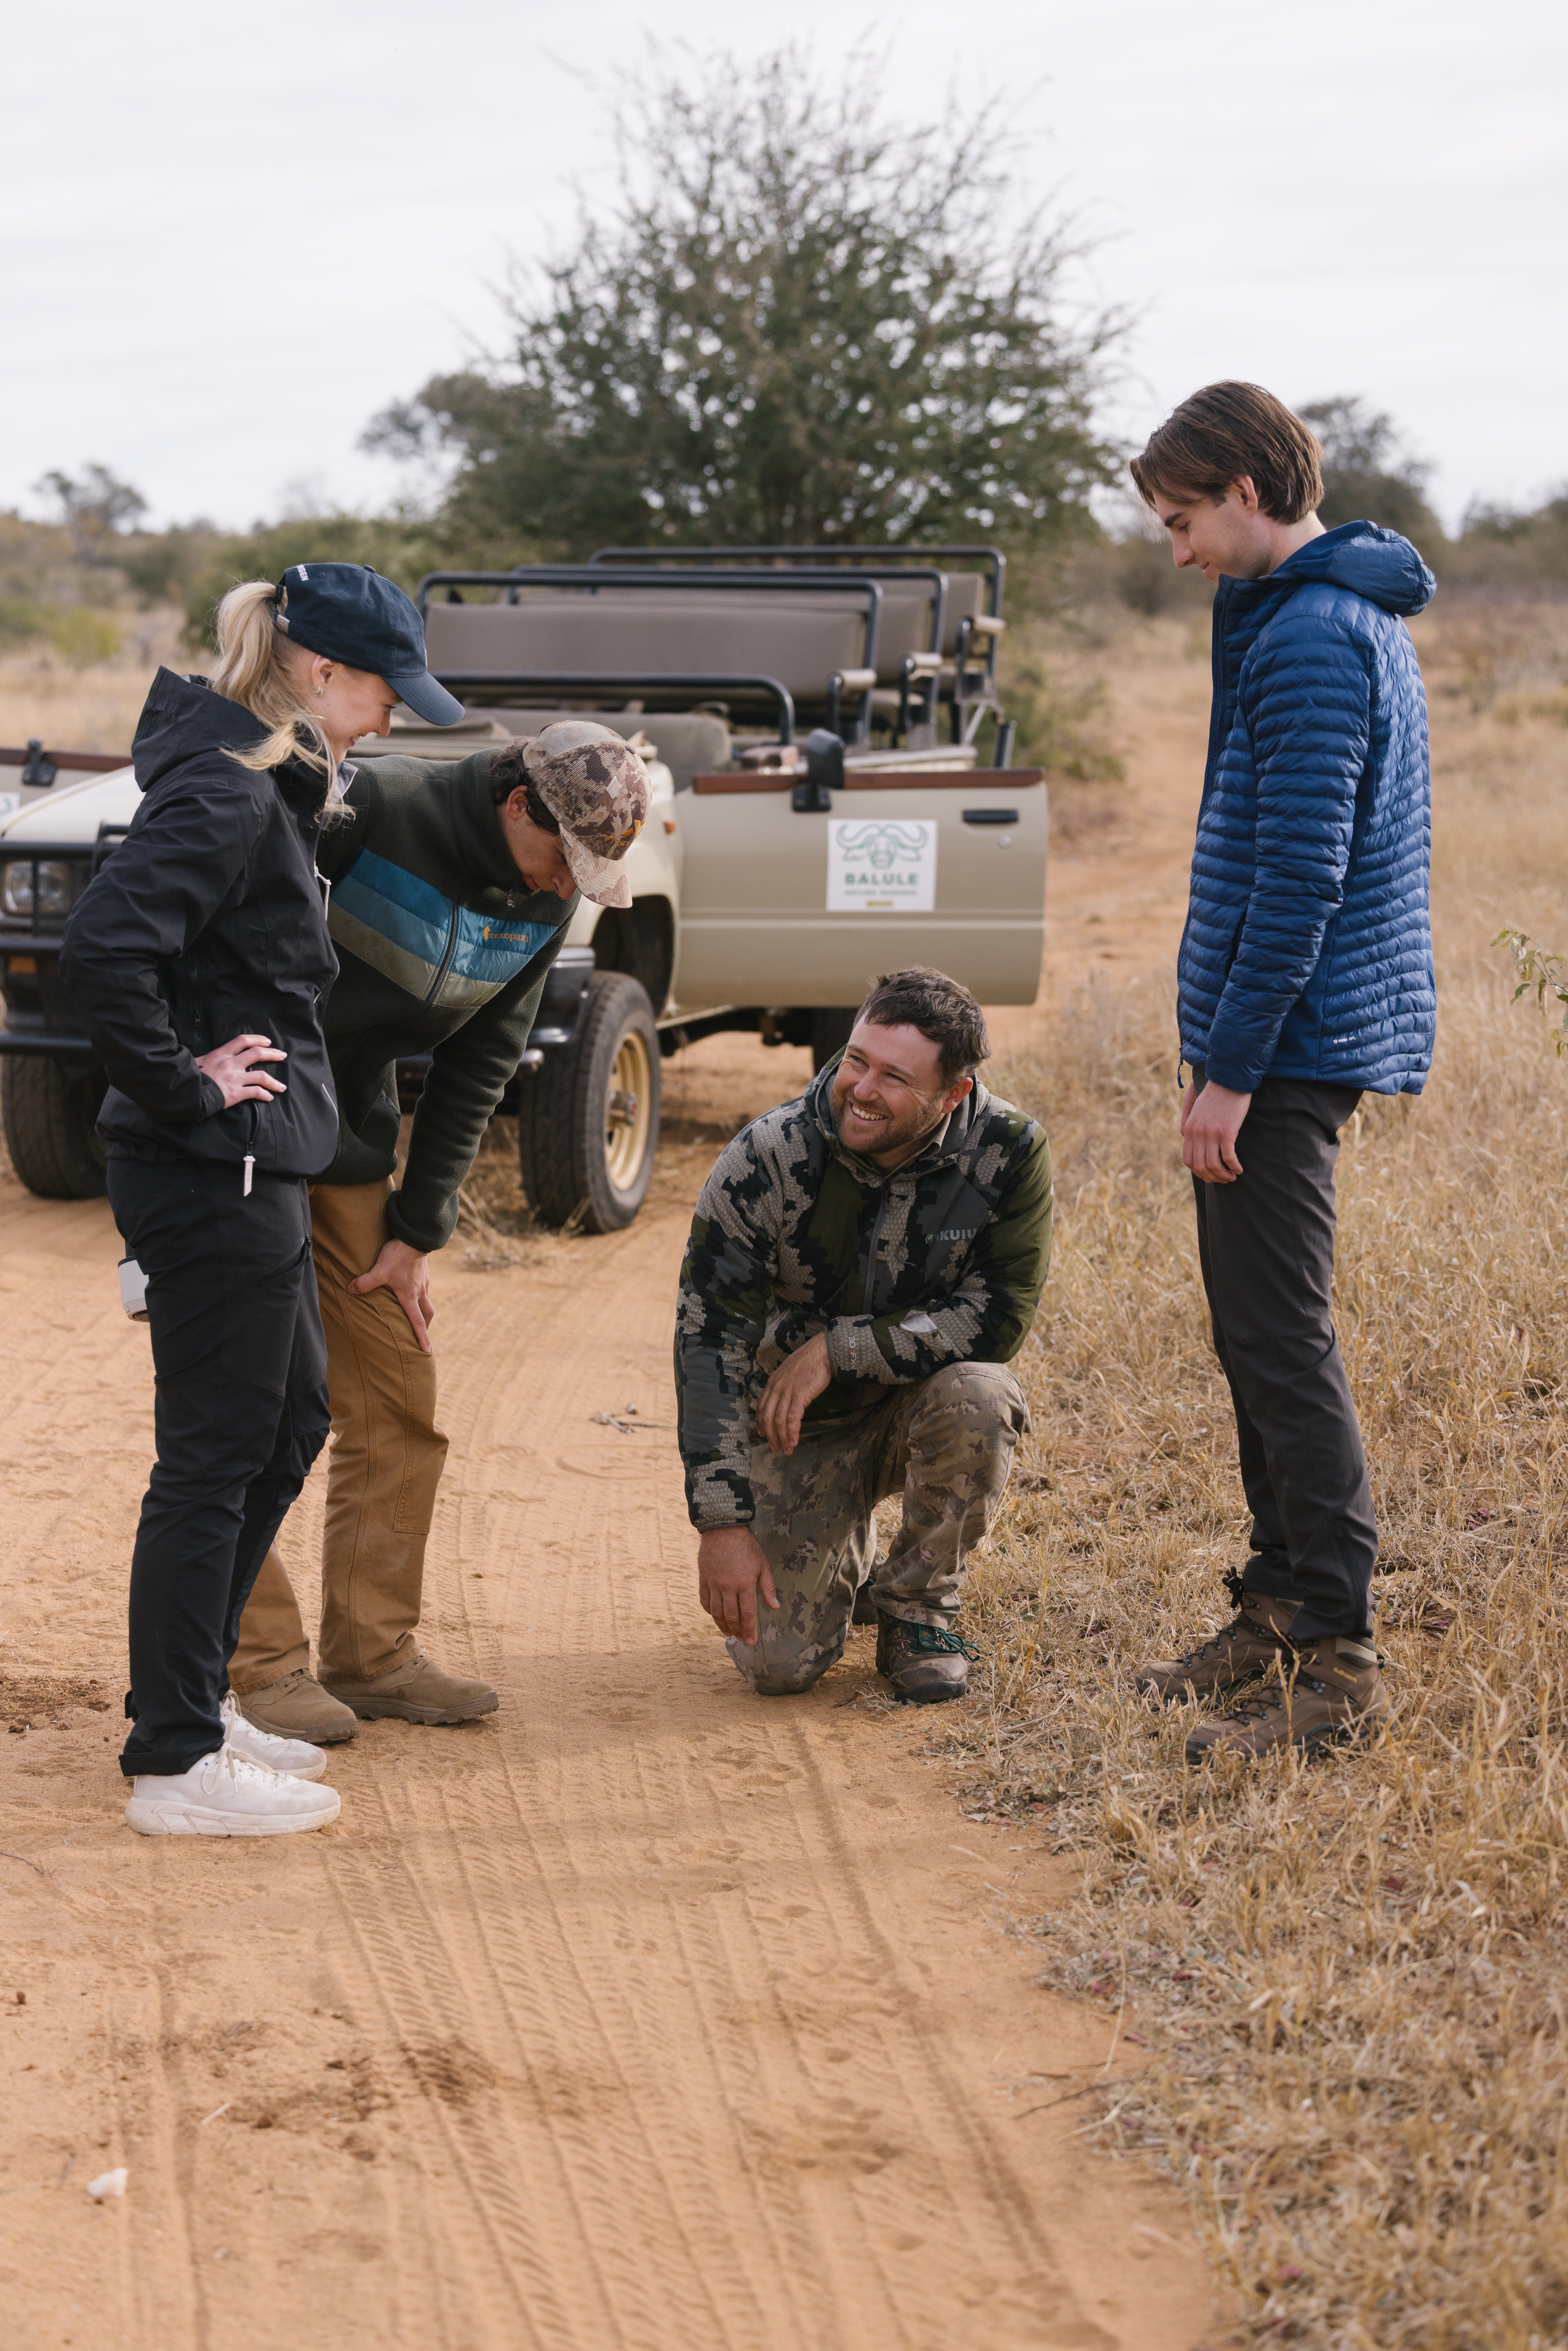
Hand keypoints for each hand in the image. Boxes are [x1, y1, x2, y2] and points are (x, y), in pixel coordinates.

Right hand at [195, 1032, 286, 1108]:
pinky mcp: (235, 1093)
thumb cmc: (191, 1077)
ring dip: (274, 1082)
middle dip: (272, 1054)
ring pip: (261, 1076)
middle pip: (257, 1054)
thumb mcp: (199, 1061)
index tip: (267, 1042)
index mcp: (221, 1054)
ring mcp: (234, 1078)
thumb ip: (211, 1058)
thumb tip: (213, 1057)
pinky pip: (256, 1092)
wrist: (187, 1093)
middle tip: (282, 1055)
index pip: (242, 1040)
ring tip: (281, 1087)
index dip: (257, 1039)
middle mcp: (230, 1064)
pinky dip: (265, 1095)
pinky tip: (269, 1097)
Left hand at [348, 1238, 434, 1351]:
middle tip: (423, 1336)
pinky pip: (425, 1290)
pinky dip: (421, 1297)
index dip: (422, 1337)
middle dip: (425, 1327)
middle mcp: (420, 1292)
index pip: (417, 1322)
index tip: (426, 1351)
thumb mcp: (379, 1270)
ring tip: (418, 1317)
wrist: (414, 1237)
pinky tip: (413, 1293)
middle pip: (427, 1314)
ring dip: (424, 1313)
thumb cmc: (399, 1255)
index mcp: (410, 1296)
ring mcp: (423, 1282)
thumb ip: (365, 1282)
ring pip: (427, 1302)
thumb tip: (350, 1290)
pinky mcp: (423, 1273)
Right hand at [698, 1526, 779, 1643]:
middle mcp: (728, 1587)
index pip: (747, 1614)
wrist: (723, 1529)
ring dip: (722, 1625)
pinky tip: (714, 1616)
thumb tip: (774, 1607)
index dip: (750, 1629)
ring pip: (716, 1612)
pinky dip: (709, 1611)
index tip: (752, 1641)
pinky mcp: (703, 1579)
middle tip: (742, 1639)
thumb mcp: (762, 1565)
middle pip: (731, 1616)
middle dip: (738, 1631)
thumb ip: (768, 1588)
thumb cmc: (746, 1547)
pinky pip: (704, 1600)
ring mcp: (714, 1584)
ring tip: (728, 1633)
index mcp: (745, 1584)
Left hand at [756, 1331, 831, 1455]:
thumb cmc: (809, 1361)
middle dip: (771, 1435)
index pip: (761, 1407)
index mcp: (772, 1383)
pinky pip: (792, 1419)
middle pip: (768, 1417)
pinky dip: (792, 1432)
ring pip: (779, 1421)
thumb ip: (783, 1385)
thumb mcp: (789, 1372)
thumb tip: (784, 1398)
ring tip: (787, 1450)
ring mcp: (787, 1392)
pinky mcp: (800, 1396)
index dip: (761, 1423)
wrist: (821, 1352)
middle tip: (775, 1448)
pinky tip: (794, 1442)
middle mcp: (776, 1388)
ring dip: (782, 1438)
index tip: (763, 1434)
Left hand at [1181, 1078, 1251, 1183]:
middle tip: (1224, 1179)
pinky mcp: (1226, 1131)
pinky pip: (1228, 1157)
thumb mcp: (1196, 1108)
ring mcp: (1211, 1133)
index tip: (1210, 1175)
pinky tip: (1239, 1169)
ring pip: (1214, 1165)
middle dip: (1212, 1178)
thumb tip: (1184, 1136)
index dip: (1199, 1172)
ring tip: (1232, 1176)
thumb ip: (1188, 1122)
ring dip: (1224, 1175)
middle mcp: (1197, 1133)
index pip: (1188, 1160)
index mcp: (1188, 1129)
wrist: (1229, 1078)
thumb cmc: (1215, 1093)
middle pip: (1200, 1166)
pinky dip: (1234, 1167)